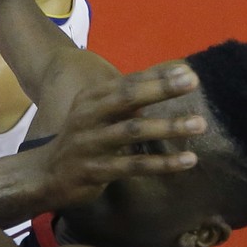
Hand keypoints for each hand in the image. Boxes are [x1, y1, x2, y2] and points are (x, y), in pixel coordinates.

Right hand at [41, 63, 206, 208]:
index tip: (188, 72)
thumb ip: (129, 98)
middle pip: (127, 98)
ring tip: (199, 124)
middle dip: (160, 89)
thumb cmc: (84, 140)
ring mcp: (90, 143)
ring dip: (167, 126)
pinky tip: (188, 160)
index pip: (127, 82)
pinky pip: (133, 165)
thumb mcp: (100, 114)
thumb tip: (171, 77)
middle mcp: (88, 116)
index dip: (158, 75)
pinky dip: (162, 163)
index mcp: (91, 99)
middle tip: (192, 82)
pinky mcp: (95, 170)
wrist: (46, 175)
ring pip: (132, 131)